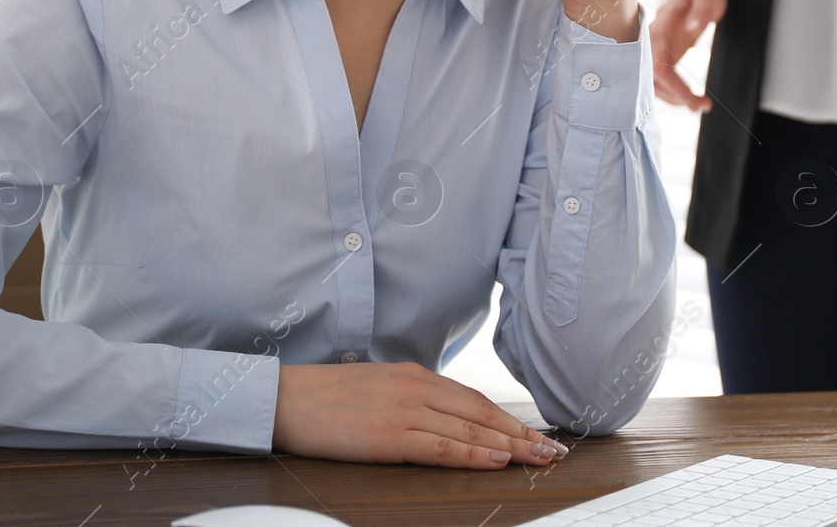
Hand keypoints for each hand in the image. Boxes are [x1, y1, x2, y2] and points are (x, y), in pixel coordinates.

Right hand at [271, 361, 569, 468]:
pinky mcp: (388, 435)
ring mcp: (402, 410)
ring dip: (509, 446)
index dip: (508, 419)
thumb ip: (410, 398)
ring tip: (538, 459)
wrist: (283, 398)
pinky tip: (496, 461)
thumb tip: (442, 419)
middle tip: (553, 452)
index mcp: (412, 374)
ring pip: (469, 430)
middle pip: (480, 413)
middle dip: (521, 434)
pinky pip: (441, 447)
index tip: (534, 435)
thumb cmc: (324, 397)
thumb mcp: (376, 387)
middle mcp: (413, 386)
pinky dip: (473, 455)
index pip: (473, 399)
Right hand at [650, 0, 725, 111]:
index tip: (696, 101)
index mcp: (662, 23)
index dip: (675, 86)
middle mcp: (652, 37)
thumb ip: (701, 10)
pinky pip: (657, 77)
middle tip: (701, 107)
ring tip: (699, 104)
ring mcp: (653, 46)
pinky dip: (671, 91)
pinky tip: (687, 98)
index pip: (660, 62)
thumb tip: (692, 28)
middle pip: (652, 77)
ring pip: (651, 81)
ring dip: (673, 97)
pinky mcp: (659, 52)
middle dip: (674, 96)